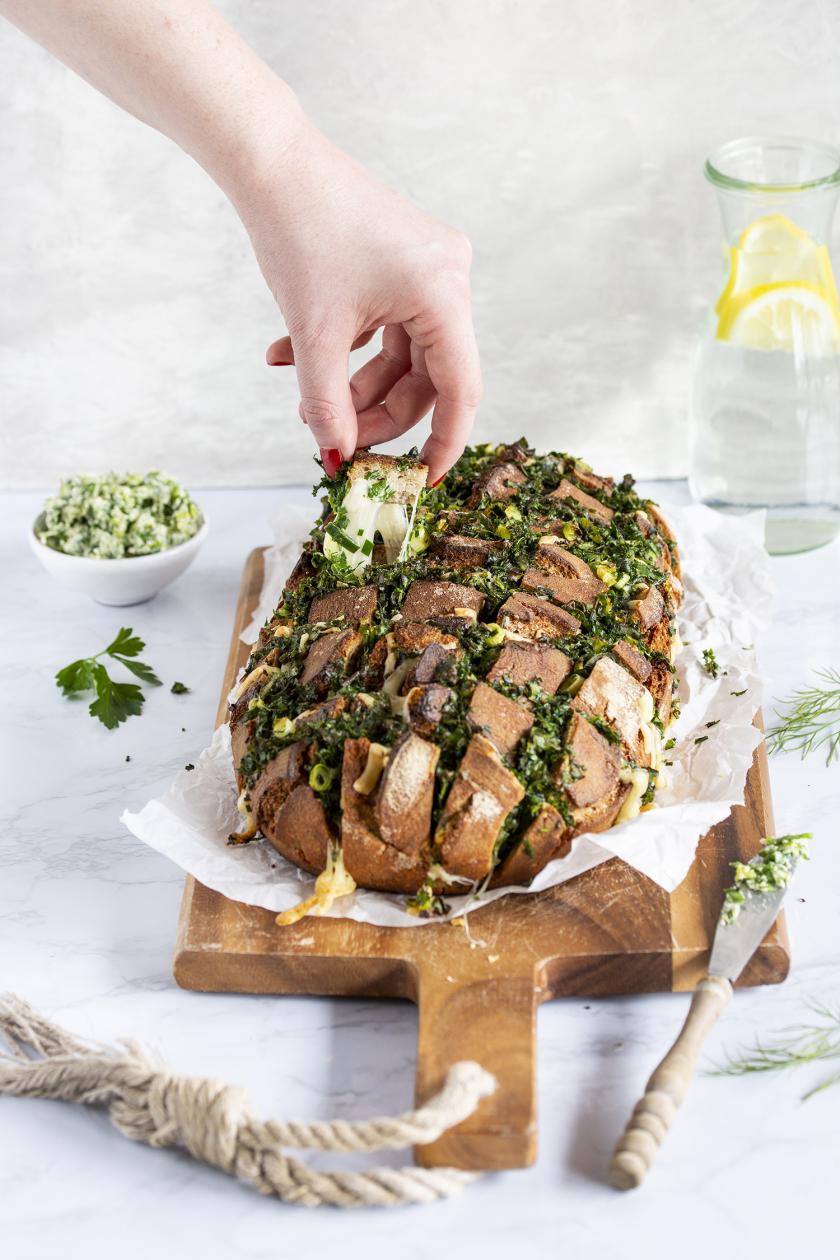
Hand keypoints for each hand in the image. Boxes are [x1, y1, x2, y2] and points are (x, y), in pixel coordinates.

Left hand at [235, 123, 481, 483]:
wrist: (268, 161)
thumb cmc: (299, 231)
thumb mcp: (314, 333)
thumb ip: (327, 403)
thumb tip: (337, 454)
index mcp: (444, 293)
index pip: (460, 389)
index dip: (444, 441)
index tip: (421, 480)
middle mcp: (447, 279)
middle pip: (426, 376)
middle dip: (378, 414)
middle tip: (336, 443)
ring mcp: (423, 270)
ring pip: (400, 355)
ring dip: (353, 386)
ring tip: (301, 405)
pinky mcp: (397, 264)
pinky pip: (382, 326)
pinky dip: (343, 350)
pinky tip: (285, 357)